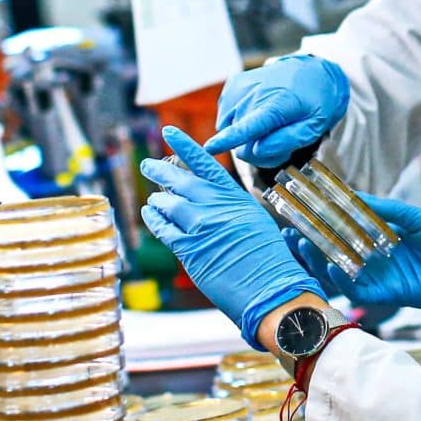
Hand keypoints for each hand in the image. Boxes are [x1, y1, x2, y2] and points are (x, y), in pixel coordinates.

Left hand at [140, 126, 325, 348]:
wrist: (271, 287)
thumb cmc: (269, 260)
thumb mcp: (256, 221)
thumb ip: (232, 208)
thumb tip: (212, 202)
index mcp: (235, 196)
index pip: (204, 164)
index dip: (184, 146)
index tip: (168, 132)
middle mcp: (216, 206)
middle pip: (181, 180)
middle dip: (161, 171)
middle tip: (148, 165)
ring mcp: (201, 226)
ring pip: (168, 203)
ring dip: (157, 200)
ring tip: (153, 200)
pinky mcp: (189, 249)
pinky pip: (163, 229)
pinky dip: (154, 219)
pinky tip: (149, 214)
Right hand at [205, 55, 349, 167]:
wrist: (311, 72)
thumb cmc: (315, 103)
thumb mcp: (313, 127)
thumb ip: (286, 141)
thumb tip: (256, 150)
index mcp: (276, 104)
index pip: (248, 127)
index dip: (228, 140)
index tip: (209, 148)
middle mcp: (253, 92)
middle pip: (240, 141)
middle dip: (257, 149)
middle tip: (279, 142)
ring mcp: (239, 87)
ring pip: (229, 130)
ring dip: (247, 137)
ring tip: (270, 126)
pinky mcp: (232, 85)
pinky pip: (226, 118)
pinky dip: (239, 122)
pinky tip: (258, 114)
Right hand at [284, 193, 420, 336]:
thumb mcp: (415, 219)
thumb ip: (383, 210)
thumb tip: (351, 194)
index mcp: (379, 239)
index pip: (343, 229)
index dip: (321, 222)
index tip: (301, 209)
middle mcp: (373, 259)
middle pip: (333, 251)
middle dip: (308, 242)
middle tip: (288, 230)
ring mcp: (376, 277)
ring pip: (337, 270)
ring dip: (317, 259)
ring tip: (300, 243)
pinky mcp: (384, 295)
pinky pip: (355, 289)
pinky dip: (340, 278)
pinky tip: (329, 264)